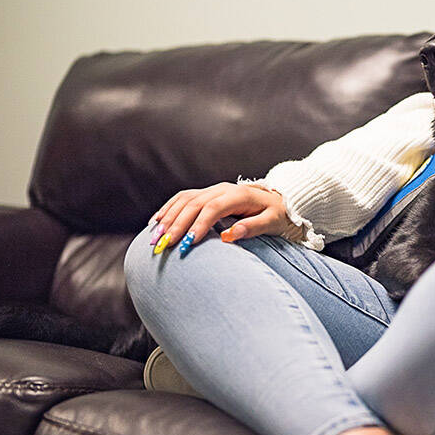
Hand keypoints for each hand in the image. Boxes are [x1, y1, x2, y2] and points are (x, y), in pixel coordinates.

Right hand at [147, 182, 292, 255]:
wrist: (279, 200)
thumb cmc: (277, 215)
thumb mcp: (272, 222)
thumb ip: (253, 227)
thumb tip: (230, 235)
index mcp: (238, 195)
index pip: (212, 209)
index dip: (198, 225)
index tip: (186, 244)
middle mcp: (222, 189)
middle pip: (193, 204)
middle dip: (176, 225)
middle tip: (162, 245)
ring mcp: (213, 190)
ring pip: (184, 200)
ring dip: (167, 218)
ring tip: (154, 238)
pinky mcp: (207, 194)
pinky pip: (183, 198)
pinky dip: (168, 209)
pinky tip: (156, 222)